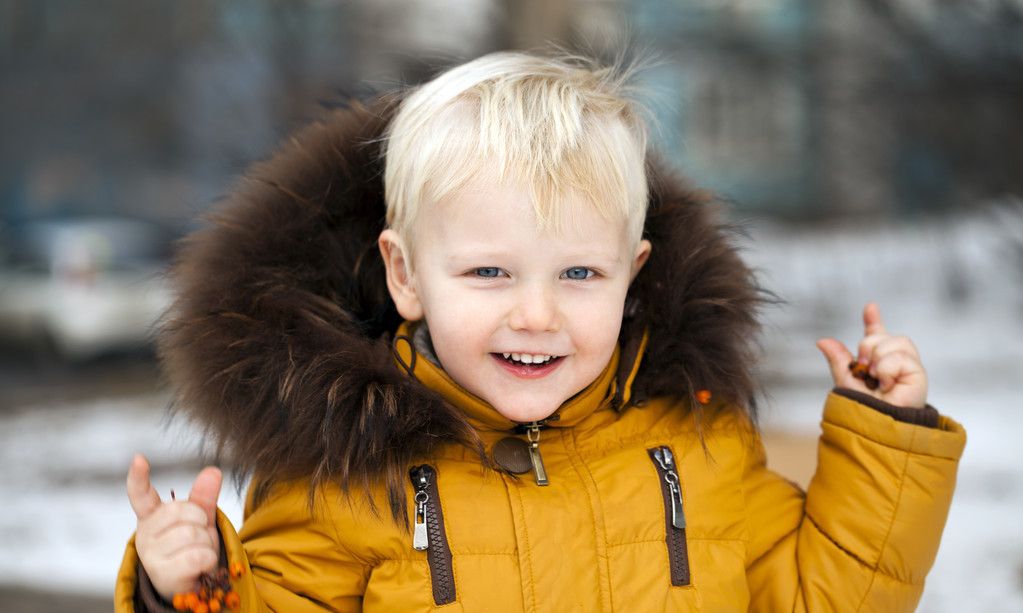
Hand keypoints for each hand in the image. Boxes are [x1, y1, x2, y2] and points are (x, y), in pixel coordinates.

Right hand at [127, 454, 222, 600]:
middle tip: (198, 534)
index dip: (138, 477)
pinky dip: (208, 559)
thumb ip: (204, 497)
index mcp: (152, 516)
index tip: (138, 459)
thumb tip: (213, 472)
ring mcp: (151, 555)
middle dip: (201, 521)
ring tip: (198, 552)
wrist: (190, 583)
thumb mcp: (200, 519)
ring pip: (192, 534)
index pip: (140, 494)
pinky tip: (200, 565)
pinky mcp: (163, 574)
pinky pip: (198, 556)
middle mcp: (145, 534)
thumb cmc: (191, 547)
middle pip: (182, 511)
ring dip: (206, 543)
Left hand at [815, 302, 927, 408]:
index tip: (870, 307)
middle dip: (867, 347)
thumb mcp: (845, 380)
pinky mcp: (918, 375)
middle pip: (882, 336)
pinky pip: (902, 356)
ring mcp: (907, 367)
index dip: (873, 321)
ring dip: (878, 357)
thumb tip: (822, 340)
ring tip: (876, 377)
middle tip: (863, 368)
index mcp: (875, 361)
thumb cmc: (862, 408)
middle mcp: (893, 362)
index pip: (877, 335)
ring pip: (896, 341)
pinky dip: (887, 368)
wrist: (874, 425)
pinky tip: (886, 383)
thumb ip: (838, 359)